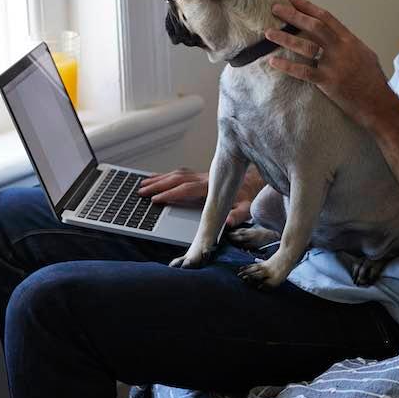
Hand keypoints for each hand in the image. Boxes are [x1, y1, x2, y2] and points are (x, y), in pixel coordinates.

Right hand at [138, 168, 257, 226]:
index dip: (171, 195)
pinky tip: (157, 179)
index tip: (155, 201)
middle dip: (158, 186)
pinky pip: (181, 173)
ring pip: (176, 175)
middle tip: (141, 193)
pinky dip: (166, 176)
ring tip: (142, 185)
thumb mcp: (248, 208)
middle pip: (177, 180)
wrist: (257, 179)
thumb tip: (229, 224)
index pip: (187, 190)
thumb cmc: (251, 196)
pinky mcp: (202, 175)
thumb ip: (238, 216)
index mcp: (212, 187)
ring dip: (159, 179)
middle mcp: (204, 178)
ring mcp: (202, 175)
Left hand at [265, 0, 391, 129]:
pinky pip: (303, 72)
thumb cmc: (372, 81)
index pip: (326, 17)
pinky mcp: (328, 82)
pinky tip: (273, 62)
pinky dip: (287, 66)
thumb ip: (348, 44)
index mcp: (349, 40)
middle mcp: (341, 49)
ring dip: (285, 38)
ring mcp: (334, 65)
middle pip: (314, 26)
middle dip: (293, 15)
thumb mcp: (364, 55)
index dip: (307, 6)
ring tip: (268, 33)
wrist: (379, 104)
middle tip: (275, 8)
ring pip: (306, 46)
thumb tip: (333, 36)